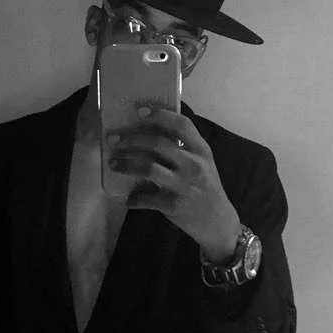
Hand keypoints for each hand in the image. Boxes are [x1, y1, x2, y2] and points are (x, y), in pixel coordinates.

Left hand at [107, 107, 241, 260]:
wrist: (218, 223)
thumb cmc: (205, 189)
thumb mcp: (202, 164)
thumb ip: (184, 149)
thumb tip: (148, 135)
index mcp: (202, 150)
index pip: (182, 125)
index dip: (159, 115)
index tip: (138, 110)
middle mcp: (194, 165)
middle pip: (158, 143)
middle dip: (131, 139)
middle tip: (113, 140)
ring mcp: (185, 186)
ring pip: (148, 168)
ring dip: (126, 164)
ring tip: (113, 163)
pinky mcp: (174, 206)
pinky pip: (146, 198)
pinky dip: (134, 198)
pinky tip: (128, 199)